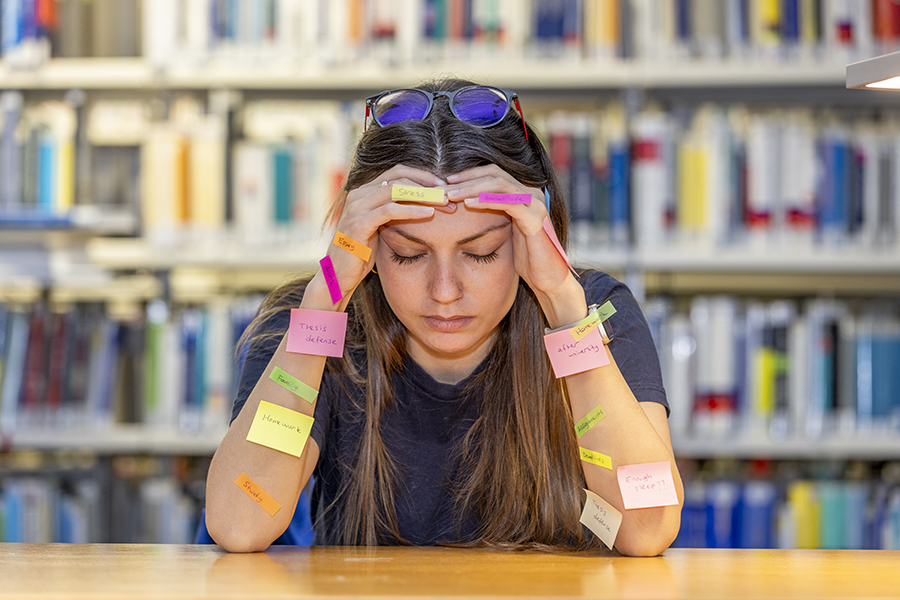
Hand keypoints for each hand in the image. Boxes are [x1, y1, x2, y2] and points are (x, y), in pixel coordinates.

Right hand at [322, 165, 444, 305]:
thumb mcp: (380, 228)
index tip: (444, 186)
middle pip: (399, 176)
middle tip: (449, 194)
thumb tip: (424, 204)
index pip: (397, 172)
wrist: (338, 275)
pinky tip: (429, 213)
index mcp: (364, 191)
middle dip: (427, 184)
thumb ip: (394, 213)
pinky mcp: (358, 223)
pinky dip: (412, 209)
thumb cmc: (361, 254)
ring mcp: (357, 207)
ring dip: (424, 195)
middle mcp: (358, 193)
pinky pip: (390, 210)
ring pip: (396, 190)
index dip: (423, 176)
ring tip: (445, 202)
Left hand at [446, 165, 585, 326]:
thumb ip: (492, 215)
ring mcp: (535, 204)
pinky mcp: (535, 219)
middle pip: (495, 174)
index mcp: (524, 193)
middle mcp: (532, 193)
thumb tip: (464, 205)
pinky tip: (469, 204)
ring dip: (472, 187)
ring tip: (452, 194)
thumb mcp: (505, 231)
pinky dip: (486, 201)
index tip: (447, 182)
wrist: (547, 280)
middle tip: (444, 186)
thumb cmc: (525, 258)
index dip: (469, 174)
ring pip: (499, 184)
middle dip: (467, 178)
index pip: (494, 173)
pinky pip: (508, 202)